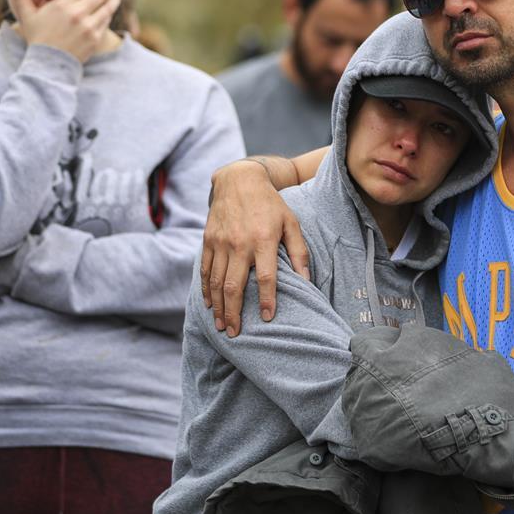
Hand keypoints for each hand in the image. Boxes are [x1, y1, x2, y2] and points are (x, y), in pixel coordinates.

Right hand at [9, 0, 123, 62]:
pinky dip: (109, 13)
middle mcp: (78, 14)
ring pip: (107, 8)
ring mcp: (89, 27)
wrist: (48, 64)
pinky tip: (111, 8)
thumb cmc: (37, 37)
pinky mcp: (95, 38)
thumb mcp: (26, 14)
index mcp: (63, 5)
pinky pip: (106, 22)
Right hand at [201, 160, 309, 336]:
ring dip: (218, 307)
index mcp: (264, 239)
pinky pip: (206, 270)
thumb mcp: (291, 223)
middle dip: (234, 313)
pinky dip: (206, 289)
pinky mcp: (208, 240)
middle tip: (235, 333)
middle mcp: (240, 243)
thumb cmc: (271, 204)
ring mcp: (221, 242)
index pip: (266, 277)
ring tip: (221, 325)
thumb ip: (299, 252)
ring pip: (217, 282)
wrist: (239, 180)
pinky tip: (208, 304)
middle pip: (235, 286)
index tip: (267, 318)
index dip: (266, 300)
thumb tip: (307, 281)